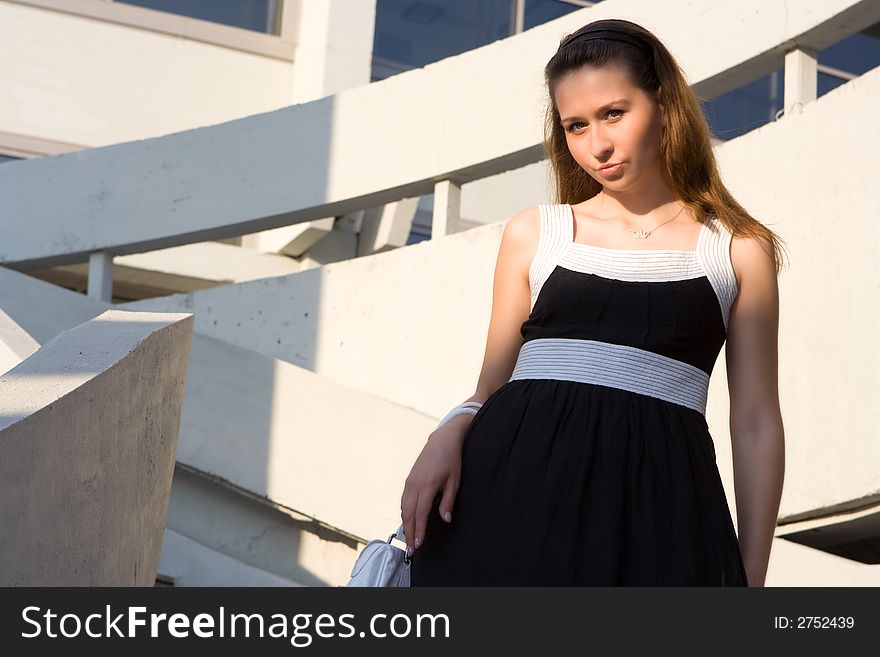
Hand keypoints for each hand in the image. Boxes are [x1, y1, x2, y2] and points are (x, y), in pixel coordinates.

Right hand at [400, 416, 469, 555]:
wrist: (442, 440)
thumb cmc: (451, 460)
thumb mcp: (454, 481)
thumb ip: (448, 502)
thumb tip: (445, 519)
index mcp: (427, 486)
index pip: (421, 514)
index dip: (419, 531)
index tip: (418, 545)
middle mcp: (415, 484)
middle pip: (409, 514)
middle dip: (409, 533)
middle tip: (410, 550)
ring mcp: (410, 481)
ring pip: (404, 508)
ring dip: (405, 525)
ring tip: (409, 539)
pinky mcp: (409, 479)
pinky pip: (404, 500)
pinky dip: (405, 513)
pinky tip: (408, 521)